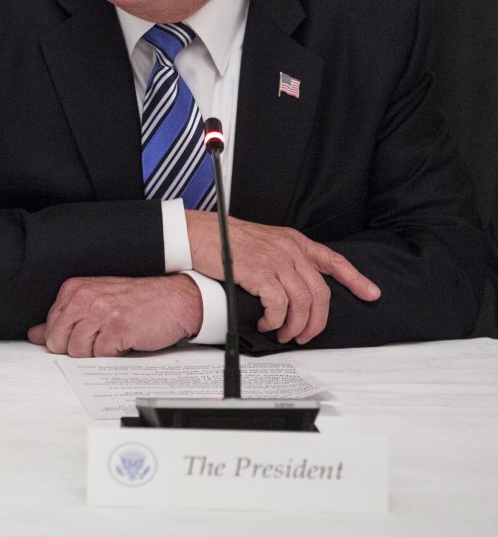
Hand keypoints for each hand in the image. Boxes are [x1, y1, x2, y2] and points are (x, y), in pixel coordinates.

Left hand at [27, 275, 201, 357]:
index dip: (66, 339)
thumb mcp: (95, 302)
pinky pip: (101, 356)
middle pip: (58, 342)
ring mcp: (101, 312)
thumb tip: (35, 334)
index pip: (49, 327)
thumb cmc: (137, 301)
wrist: (174, 299)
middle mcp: (84, 298)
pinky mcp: (118, 328)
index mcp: (74, 289)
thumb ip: (64, 318)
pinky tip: (125, 342)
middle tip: (98, 341)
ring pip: (77, 352)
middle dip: (77, 349)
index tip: (83, 336)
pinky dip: (113, 356)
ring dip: (96, 353)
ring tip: (113, 339)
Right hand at [186, 211, 380, 343]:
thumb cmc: (224, 240)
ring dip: (295, 326)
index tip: (371, 294)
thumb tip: (294, 285)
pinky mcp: (259, 272)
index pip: (333, 261)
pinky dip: (275, 320)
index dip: (355, 279)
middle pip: (320, 292)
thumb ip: (283, 258)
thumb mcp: (263, 242)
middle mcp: (289, 250)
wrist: (198, 233)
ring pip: (302, 302)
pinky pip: (279, 305)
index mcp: (294, 241)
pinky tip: (266, 323)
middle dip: (317, 320)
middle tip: (306, 335)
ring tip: (284, 334)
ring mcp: (275, 260)